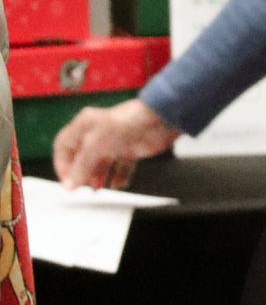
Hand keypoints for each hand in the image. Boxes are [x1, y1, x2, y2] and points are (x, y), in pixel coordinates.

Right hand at [53, 99, 180, 189]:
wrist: (159, 120)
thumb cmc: (125, 125)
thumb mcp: (95, 147)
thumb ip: (81, 167)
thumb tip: (69, 185)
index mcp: (85, 126)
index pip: (64, 146)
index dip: (62, 164)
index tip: (67, 181)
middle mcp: (98, 133)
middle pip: (82, 157)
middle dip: (82, 173)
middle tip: (83, 186)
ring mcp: (115, 141)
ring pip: (101, 163)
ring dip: (98, 177)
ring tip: (99, 188)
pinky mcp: (131, 148)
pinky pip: (121, 166)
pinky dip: (119, 176)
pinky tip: (118, 184)